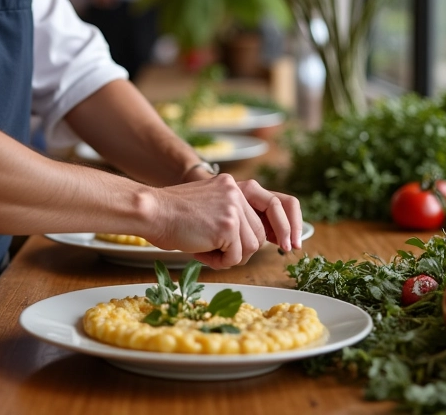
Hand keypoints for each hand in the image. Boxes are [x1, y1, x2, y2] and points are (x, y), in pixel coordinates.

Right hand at [149, 174, 301, 269]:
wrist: (152, 211)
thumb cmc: (173, 216)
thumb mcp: (209, 206)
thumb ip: (233, 215)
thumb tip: (259, 240)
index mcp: (233, 185)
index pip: (278, 202)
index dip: (290, 224)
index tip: (293, 243)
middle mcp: (237, 191)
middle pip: (261, 233)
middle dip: (247, 249)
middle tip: (237, 253)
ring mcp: (233, 207)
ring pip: (251, 247)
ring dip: (229, 256)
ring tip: (205, 246)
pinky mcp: (227, 225)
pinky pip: (235, 257)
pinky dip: (218, 261)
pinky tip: (200, 249)